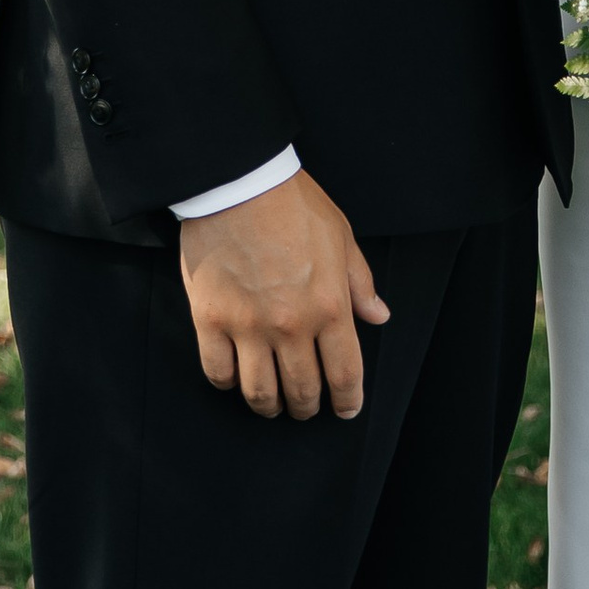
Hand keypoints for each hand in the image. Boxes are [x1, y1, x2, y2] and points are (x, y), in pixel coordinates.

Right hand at [177, 171, 388, 421]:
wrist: (239, 180)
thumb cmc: (294, 204)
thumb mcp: (341, 236)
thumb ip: (360, 283)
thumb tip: (378, 316)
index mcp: (329, 306)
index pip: (345, 374)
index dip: (348, 400)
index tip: (346, 409)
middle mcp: (291, 325)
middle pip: (302, 390)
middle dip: (307, 407)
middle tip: (306, 407)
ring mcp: (248, 326)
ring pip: (260, 393)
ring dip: (270, 406)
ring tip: (273, 403)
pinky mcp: (210, 320)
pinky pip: (218, 372)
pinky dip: (229, 383)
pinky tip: (236, 376)